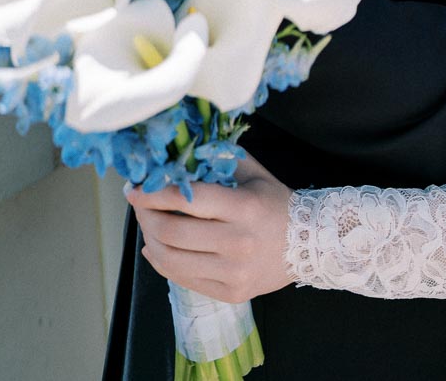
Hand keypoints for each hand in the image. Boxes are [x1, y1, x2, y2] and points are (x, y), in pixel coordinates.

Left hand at [126, 154, 293, 302]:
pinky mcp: (230, 292)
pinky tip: (157, 248)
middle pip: (172, 231)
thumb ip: (220, 160)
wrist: (310, 244)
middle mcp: (237, 242)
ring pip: (172, 259)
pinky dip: (162, 262)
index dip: (155, 193)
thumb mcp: (254, 173)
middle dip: (146, 216)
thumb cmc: (276, 203)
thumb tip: (180, 153)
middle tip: (138, 204)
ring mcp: (233, 272)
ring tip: (147, 225)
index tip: (136, 187)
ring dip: (150, 239)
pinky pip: (183, 279)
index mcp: (243, 207)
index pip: (188, 199)